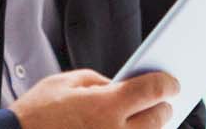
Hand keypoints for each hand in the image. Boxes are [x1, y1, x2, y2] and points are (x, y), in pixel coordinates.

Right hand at [9, 69, 178, 128]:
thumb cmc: (35, 116)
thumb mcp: (64, 82)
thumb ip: (98, 81)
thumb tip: (119, 86)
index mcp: (107, 105)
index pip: (155, 90)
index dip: (167, 83)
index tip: (170, 83)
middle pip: (160, 117)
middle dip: (160, 106)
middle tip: (155, 101)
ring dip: (147, 127)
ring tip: (137, 119)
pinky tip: (120, 128)